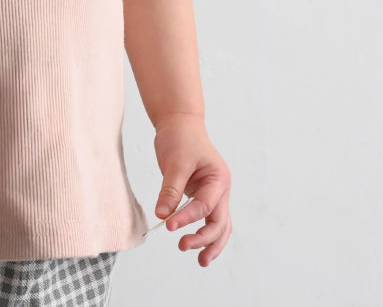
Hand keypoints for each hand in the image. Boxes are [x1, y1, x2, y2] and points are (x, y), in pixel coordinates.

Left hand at [153, 113, 231, 266]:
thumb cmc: (180, 137)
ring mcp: (214, 193)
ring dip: (211, 243)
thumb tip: (162, 215)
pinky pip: (207, 218)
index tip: (169, 226)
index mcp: (218, 178)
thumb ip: (170, 189)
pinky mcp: (203, 195)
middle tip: (182, 246)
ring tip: (201, 261)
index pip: (204, 206)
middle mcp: (220, 189)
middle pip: (219, 222)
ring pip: (219, 225)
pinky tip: (195, 244)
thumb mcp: (174, 162)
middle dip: (204, 239)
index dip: (187, 218)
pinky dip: (204, 232)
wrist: (180, 122)